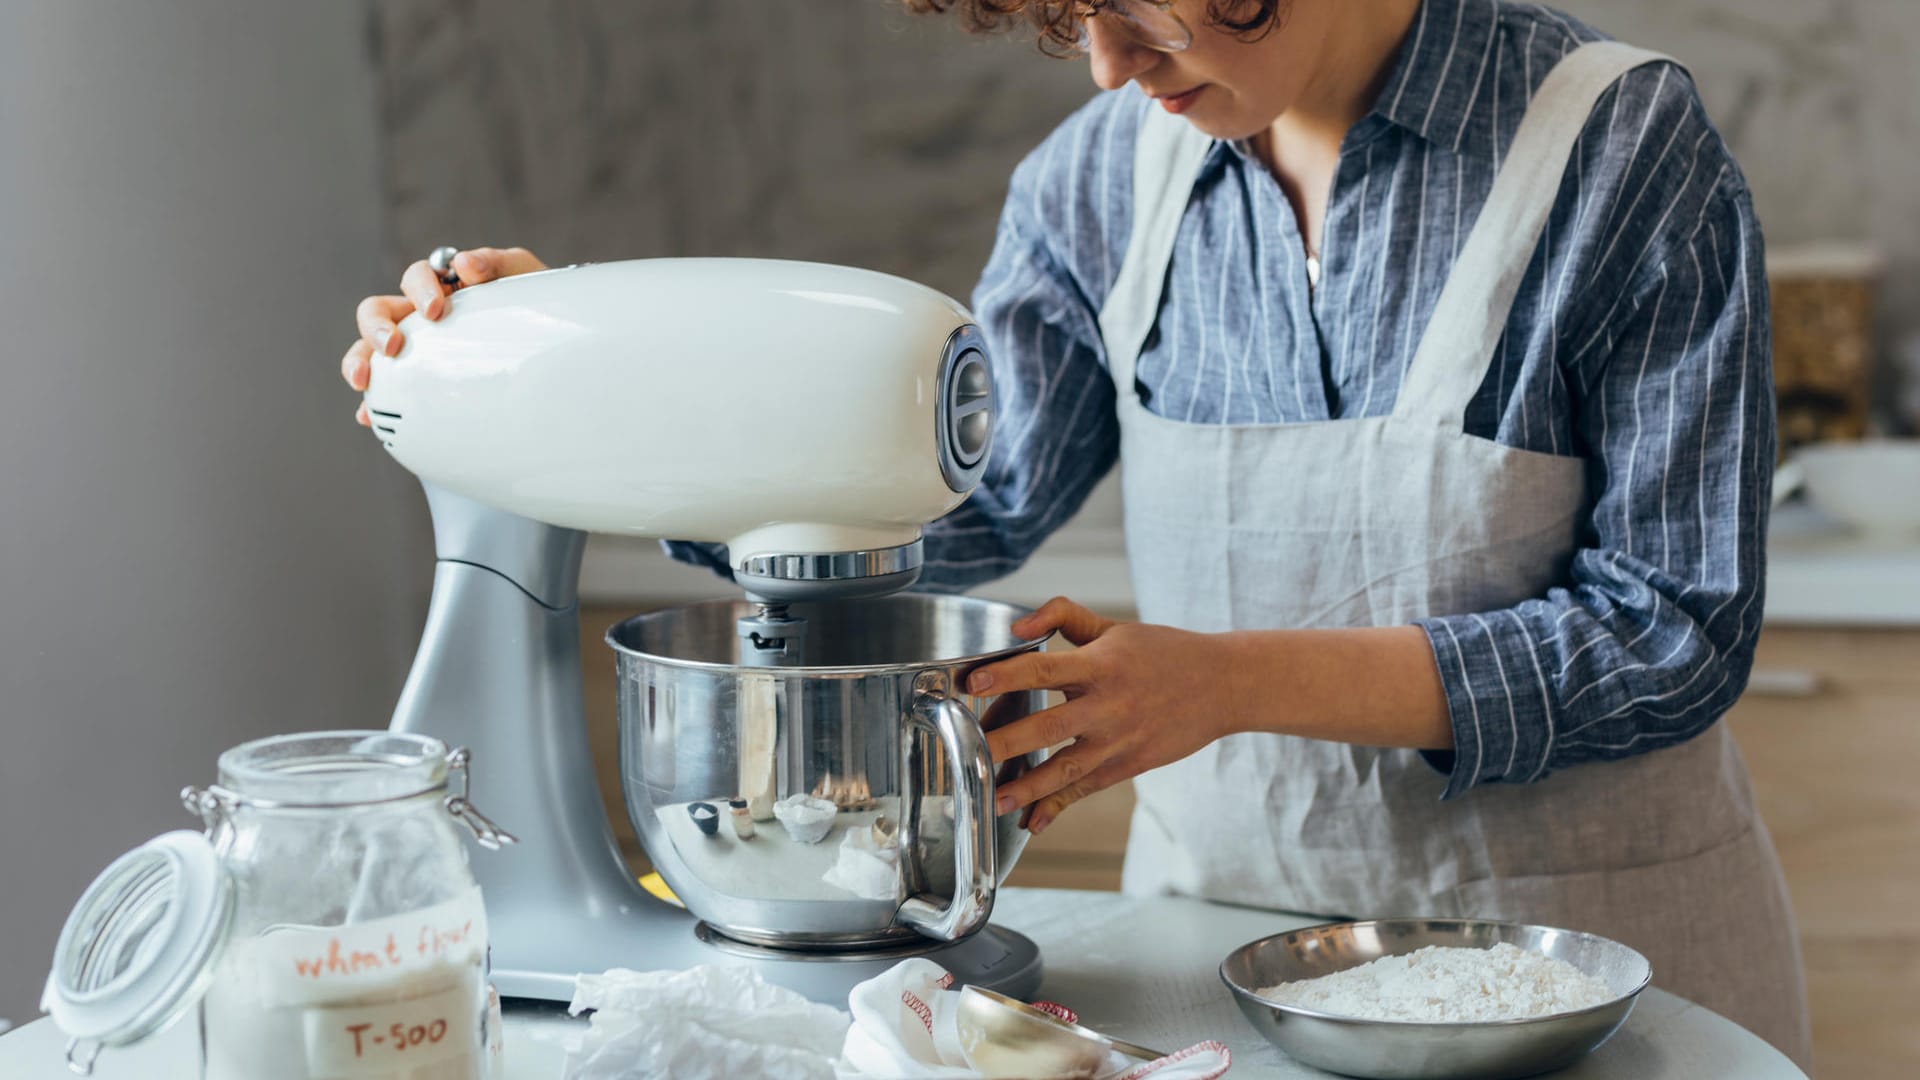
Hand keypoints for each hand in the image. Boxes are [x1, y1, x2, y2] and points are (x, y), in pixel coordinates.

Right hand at [339, 246, 546, 424]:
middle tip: (392, 345)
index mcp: (441, 286)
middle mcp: (418, 315)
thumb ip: (496, 263)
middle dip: (375, 326)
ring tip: (363, 380)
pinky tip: (367, 417)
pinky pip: (386, 390)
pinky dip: (373, 403)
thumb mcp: (521, 274)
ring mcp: (414, 347)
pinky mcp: (416, 380)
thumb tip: (465, 264)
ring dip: (359, 361)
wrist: (545, 340)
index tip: (436, 310)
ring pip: (368, 349)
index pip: (416, 277)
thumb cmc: (528, 300)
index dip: (419, 289)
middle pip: (377, 311)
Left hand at [968, 597, 1242, 834]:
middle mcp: (1108, 706)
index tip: (973, 682)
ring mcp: (1119, 741)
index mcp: (1101, 665)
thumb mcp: (1112, 626)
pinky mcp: (1128, 765)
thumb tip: (1017, 627)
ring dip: (1026, 787)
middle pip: (1049, 727)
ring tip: (990, 798)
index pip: (1045, 669)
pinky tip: (1033, 821)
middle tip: (965, 751)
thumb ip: (1062, 616)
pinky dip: (1059, 806)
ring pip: (1065, 769)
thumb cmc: (1163, 652)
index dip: (1007, 674)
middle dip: (1005, 742)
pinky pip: (1086, 789)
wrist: (1223, 686)